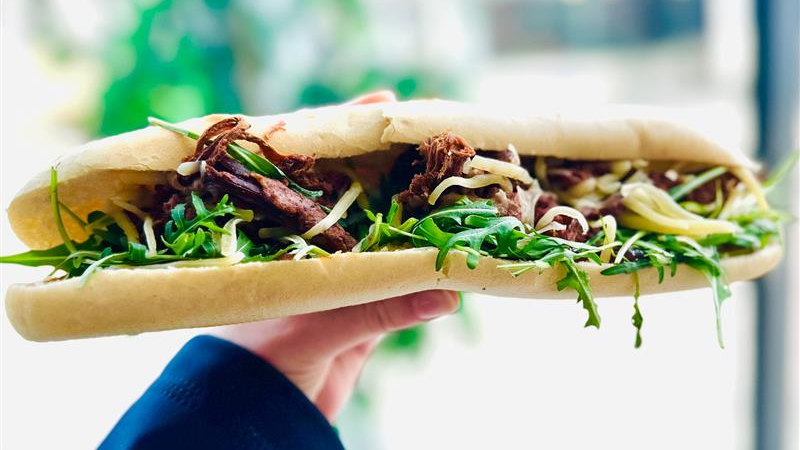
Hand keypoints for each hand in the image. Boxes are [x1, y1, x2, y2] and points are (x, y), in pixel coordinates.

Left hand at [219, 90, 455, 420]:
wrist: (251, 418)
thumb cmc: (255, 364)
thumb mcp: (311, 329)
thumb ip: (376, 310)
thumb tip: (447, 291)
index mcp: (281, 235)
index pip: (313, 169)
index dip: (346, 132)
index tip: (385, 104)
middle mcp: (311, 248)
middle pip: (357, 196)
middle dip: (393, 169)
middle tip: (436, 139)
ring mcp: (338, 279)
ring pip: (383, 238)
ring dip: (415, 220)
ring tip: (454, 190)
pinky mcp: (357, 314)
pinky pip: (397, 286)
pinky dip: (424, 275)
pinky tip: (454, 261)